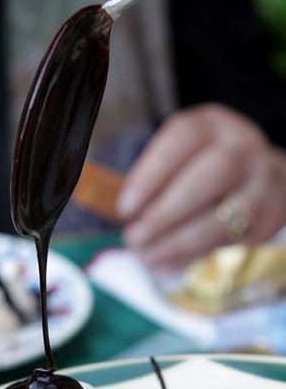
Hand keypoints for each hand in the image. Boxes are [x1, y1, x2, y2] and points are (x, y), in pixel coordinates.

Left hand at [117, 104, 285, 270]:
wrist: (263, 176)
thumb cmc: (203, 165)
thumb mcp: (178, 155)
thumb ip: (151, 176)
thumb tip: (119, 210)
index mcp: (211, 125)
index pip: (181, 140)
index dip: (150, 175)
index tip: (124, 208)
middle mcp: (241, 148)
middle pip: (205, 180)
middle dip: (164, 215)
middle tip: (134, 237)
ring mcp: (261, 184)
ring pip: (220, 219)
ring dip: (176, 243)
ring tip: (145, 255)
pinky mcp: (268, 218)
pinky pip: (228, 243)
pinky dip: (192, 257)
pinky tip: (166, 263)